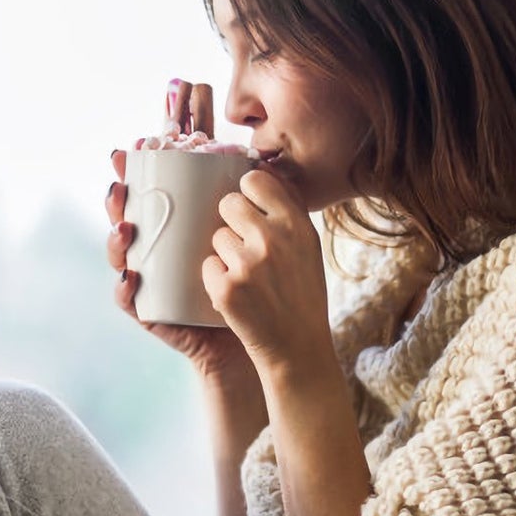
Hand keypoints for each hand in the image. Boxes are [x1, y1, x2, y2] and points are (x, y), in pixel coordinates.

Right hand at [106, 79, 257, 389]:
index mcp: (181, 224)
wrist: (260, 336)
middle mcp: (159, 246)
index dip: (141, 165)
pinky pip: (129, 298)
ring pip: (121, 252)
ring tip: (125, 226)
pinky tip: (130, 277)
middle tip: (119, 180)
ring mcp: (150, 277)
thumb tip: (259, 159)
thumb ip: (255, 202)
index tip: (137, 143)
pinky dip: (125, 288)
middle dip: (118, 195)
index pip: (156, 188)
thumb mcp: (257, 235)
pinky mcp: (150, 309)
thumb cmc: (260, 282)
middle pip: (128, 214)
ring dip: (116, 237)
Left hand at [204, 169, 334, 383]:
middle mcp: (273, 239)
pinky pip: (208, 266)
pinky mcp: (227, 289)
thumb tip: (260, 169)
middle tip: (246, 248)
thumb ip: (286, 208)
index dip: (247, 192)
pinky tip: (240, 296)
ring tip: (250, 278)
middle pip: (228, 204)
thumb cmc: (301, 291)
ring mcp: (248, 265)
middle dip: (230, 222)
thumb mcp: (307, 246)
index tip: (250, 207)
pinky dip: (217, 280)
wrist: (298, 346)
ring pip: (216, 238)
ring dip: (225, 255)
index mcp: (296, 224)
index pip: (255, 180)